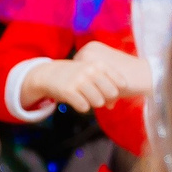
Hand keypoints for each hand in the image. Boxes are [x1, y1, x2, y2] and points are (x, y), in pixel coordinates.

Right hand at [21, 44, 150, 113]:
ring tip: (86, 97)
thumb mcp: (92, 74)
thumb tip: (112, 106)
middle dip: (106, 98)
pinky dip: (82, 107)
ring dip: (93, 103)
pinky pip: (84, 107)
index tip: (108, 91)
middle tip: (97, 96)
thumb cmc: (77, 76)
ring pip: (99, 102)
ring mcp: (79, 80)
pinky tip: (76, 100)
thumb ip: (107, 86)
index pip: (121, 83)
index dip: (117, 91)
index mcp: (99, 64)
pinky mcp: (69, 90)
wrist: (50, 74)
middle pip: (112, 94)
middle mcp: (90, 71)